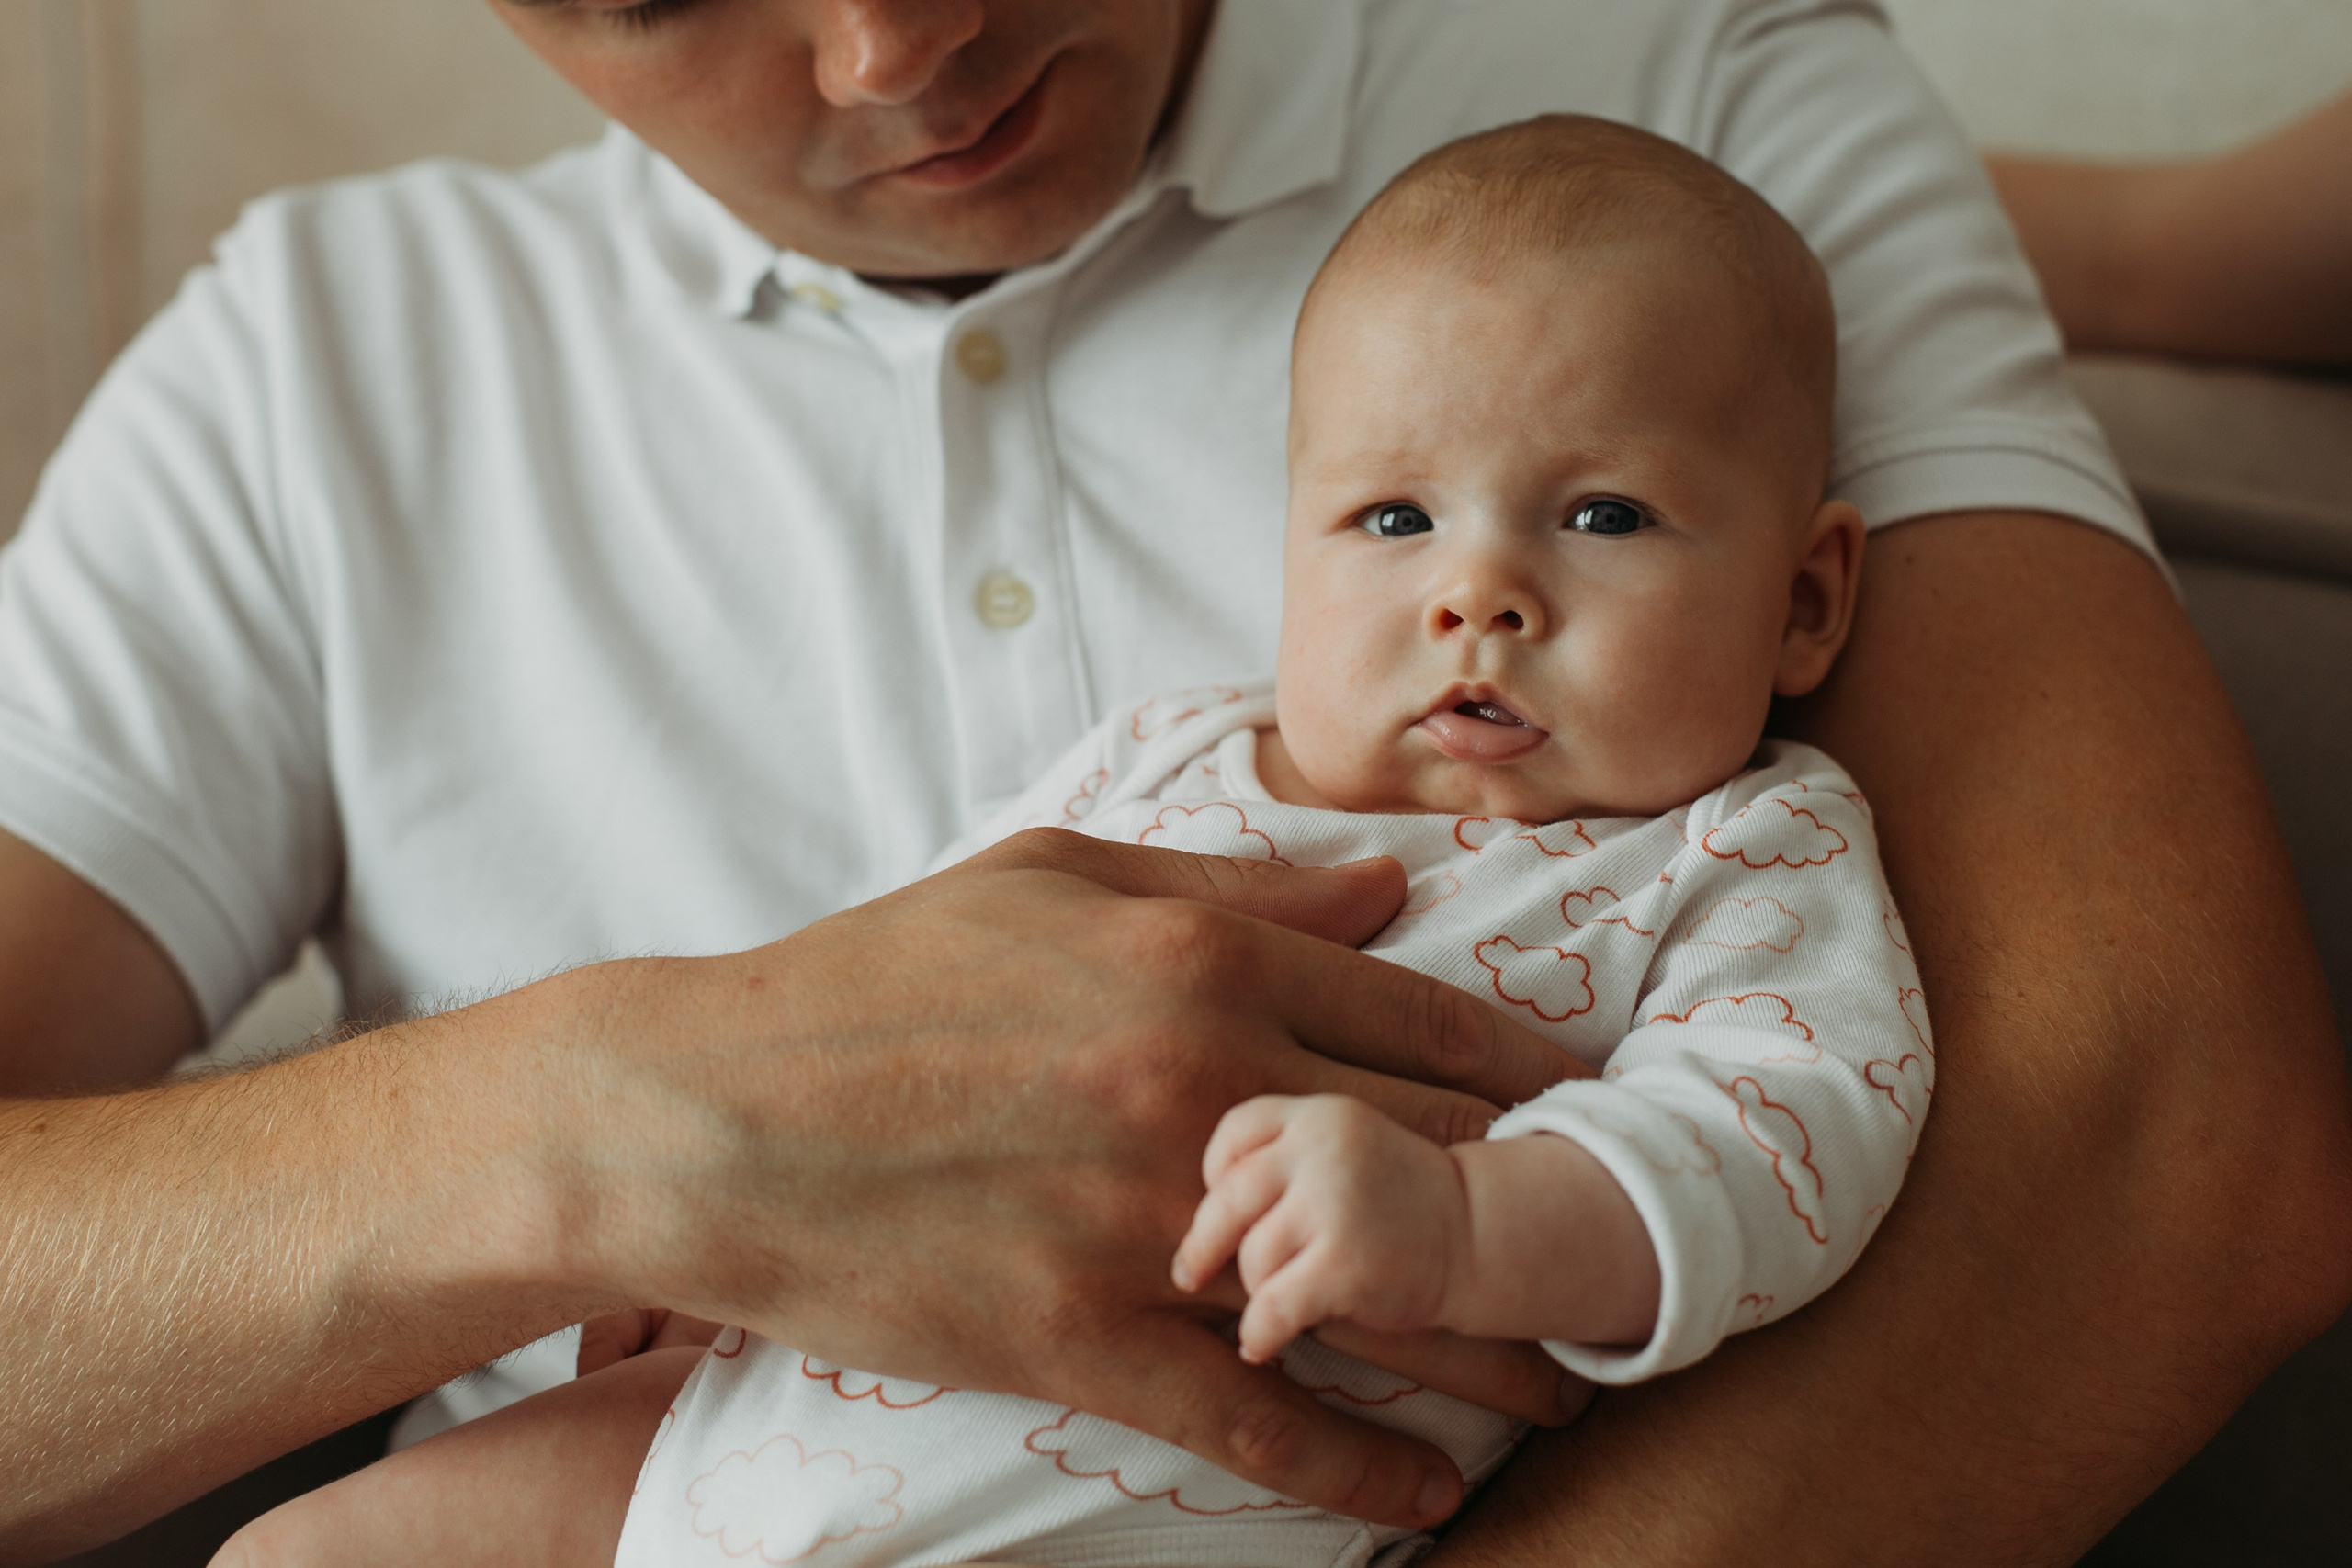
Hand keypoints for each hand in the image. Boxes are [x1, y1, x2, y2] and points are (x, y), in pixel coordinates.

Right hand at [533, 828, 1586, 1529]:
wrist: (705, 1110)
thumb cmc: (874, 975)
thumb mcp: (1051, 877)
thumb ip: (1233, 887)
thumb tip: (1387, 890)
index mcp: (1200, 960)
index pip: (1425, 1023)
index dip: (1529, 1075)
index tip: (1586, 1109)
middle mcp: (1199, 1083)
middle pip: (1431, 1161)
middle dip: (1540, 1212)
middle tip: (1608, 1253)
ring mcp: (1143, 1217)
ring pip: (1369, 1298)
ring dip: (1488, 1354)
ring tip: (1567, 1388)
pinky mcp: (1079, 1335)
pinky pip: (1252, 1415)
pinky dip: (1354, 1463)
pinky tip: (1428, 1494)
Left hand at [1175, 1095, 1468, 1361]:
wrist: (1478, 1235)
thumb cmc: (1396, 1200)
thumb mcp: (1343, 1148)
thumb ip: (1279, 1157)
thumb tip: (1184, 1212)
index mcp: (1320, 1114)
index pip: (1235, 1131)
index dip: (1215, 1172)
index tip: (1216, 1204)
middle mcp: (1324, 1149)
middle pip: (1229, 1198)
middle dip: (1203, 1244)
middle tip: (1187, 1275)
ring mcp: (1335, 1204)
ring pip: (1252, 1257)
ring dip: (1258, 1290)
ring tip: (1281, 1302)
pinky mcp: (1345, 1264)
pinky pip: (1272, 1306)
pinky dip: (1259, 1333)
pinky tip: (1261, 1345)